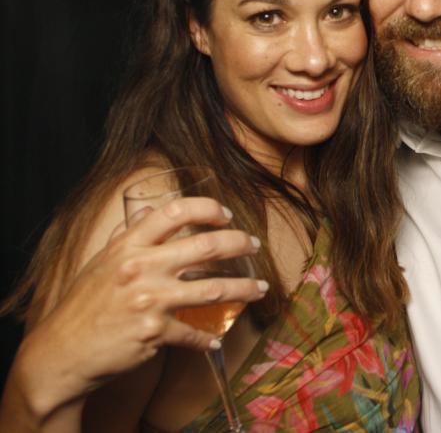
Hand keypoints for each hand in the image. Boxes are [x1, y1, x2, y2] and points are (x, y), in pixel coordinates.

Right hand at [17, 198, 265, 411]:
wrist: (60, 353)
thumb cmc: (81, 306)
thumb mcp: (99, 263)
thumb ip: (125, 236)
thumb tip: (145, 212)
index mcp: (127, 245)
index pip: (175, 212)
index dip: (207, 209)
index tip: (225, 214)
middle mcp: (141, 267)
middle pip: (207, 246)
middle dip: (240, 243)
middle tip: (254, 246)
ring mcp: (149, 299)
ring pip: (214, 288)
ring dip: (244, 289)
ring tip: (259, 289)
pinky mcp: (154, 331)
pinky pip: (193, 333)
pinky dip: (207, 339)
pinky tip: (216, 340)